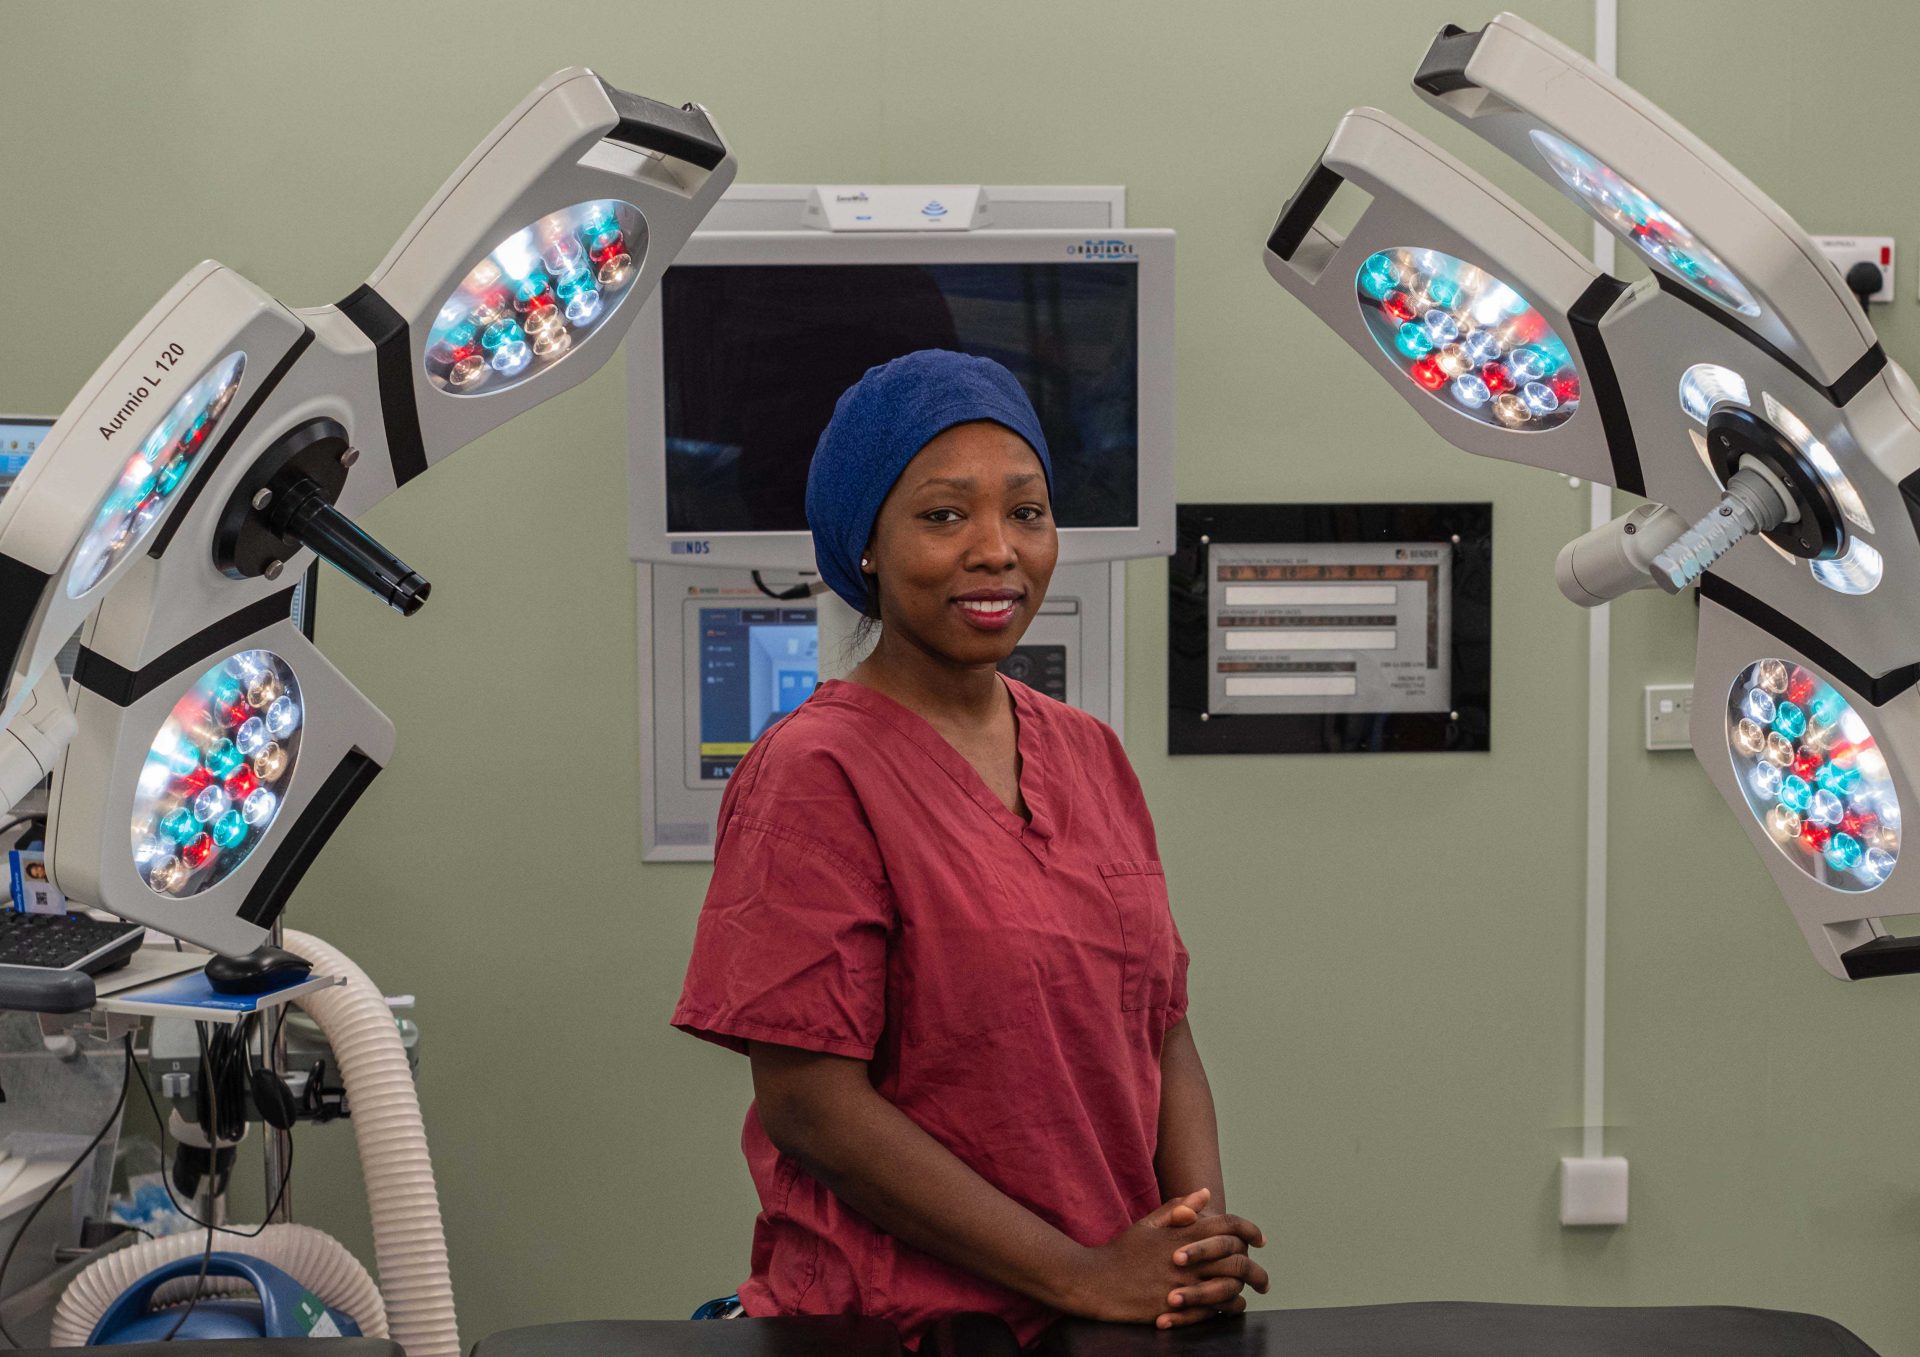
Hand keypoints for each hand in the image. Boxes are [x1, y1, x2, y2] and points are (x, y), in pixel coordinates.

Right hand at [1062, 1189, 1267, 1326]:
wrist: (1095, 1282)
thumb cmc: (1121, 1253)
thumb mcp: (1147, 1224)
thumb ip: (1178, 1208)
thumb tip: (1204, 1194)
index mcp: (1181, 1235)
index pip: (1228, 1226)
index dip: (1249, 1230)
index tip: (1260, 1238)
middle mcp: (1186, 1259)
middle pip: (1236, 1260)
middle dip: (1256, 1269)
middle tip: (1263, 1278)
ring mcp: (1182, 1285)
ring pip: (1229, 1288)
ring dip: (1245, 1291)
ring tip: (1251, 1295)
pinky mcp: (1176, 1309)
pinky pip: (1213, 1311)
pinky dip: (1227, 1309)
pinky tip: (1232, 1308)